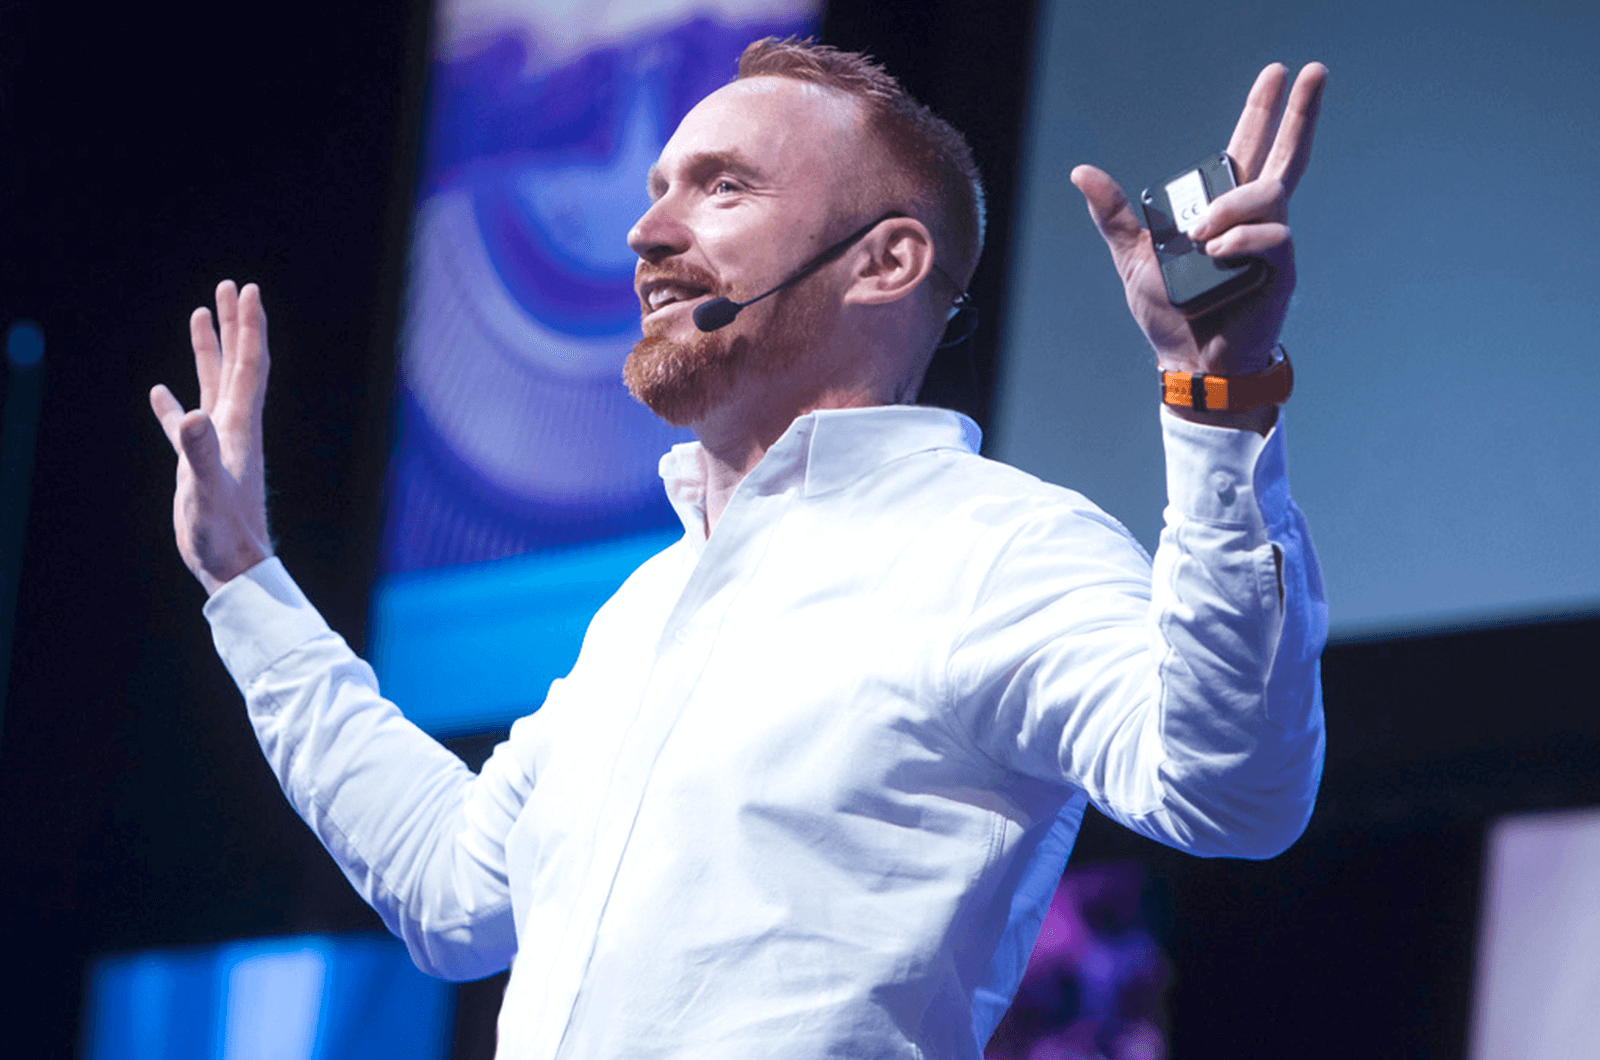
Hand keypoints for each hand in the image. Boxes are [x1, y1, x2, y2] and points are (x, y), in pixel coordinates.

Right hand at [150, 281, 272, 594]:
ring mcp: (216, 444)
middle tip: (231, 285)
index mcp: (240, 426)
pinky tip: (159, 392)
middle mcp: (234, 428)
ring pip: (213, 384)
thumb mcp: (206, 488)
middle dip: (234, 324)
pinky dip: (172, 405)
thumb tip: (189, 415)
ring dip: (208, 350)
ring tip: (201, 315)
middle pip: (237, 364)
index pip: (248, 365)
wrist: (233, 567)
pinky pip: (184, 425)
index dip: (248, 326)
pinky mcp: (199, 465)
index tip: (248, 289)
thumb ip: (198, 451)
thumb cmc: (225, 532)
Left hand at [1071, 63, 1326, 429]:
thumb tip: (1082, 171)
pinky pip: (1272, 237)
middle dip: (1300, 113)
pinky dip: (1240, 239)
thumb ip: (1114, 214)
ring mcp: (1270, 243)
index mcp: (1222, 210)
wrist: (1187, 360)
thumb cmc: (1169, 312)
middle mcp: (1253, 220)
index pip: (1246, 150)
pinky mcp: (1279, 271)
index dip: (1261, 112)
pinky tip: (1217, 251)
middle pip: (1285, 156)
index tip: (1276, 73)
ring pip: (1268, 195)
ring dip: (1231, 206)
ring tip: (1200, 236)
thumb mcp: (1131, 256)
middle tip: (1314, 70)